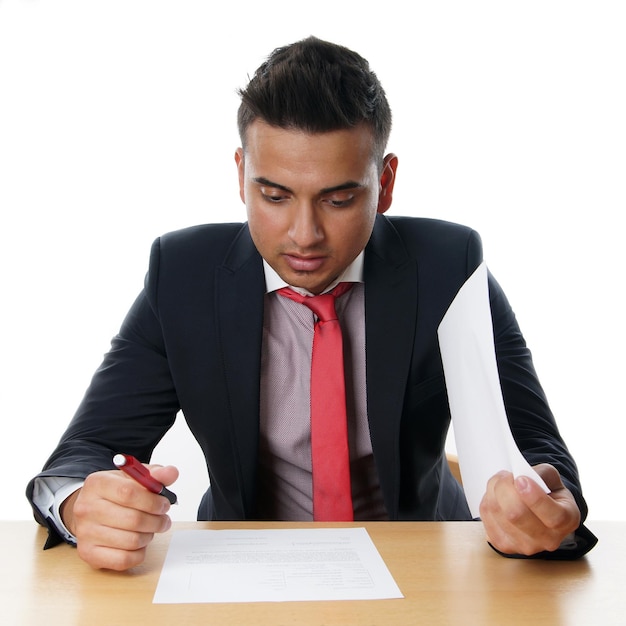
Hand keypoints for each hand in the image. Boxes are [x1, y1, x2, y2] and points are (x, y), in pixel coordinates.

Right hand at [61, 464, 178, 570]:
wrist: (89, 509)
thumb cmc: (115, 493)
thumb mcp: (134, 477)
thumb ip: (155, 475)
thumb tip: (171, 473)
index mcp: (97, 483)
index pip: (129, 493)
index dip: (153, 501)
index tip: (164, 504)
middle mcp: (86, 508)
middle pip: (133, 519)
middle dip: (156, 521)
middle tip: (164, 519)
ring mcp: (85, 533)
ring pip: (131, 541)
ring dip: (149, 536)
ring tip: (151, 529)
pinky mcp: (88, 554)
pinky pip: (123, 560)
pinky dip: (139, 553)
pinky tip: (140, 542)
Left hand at [479, 463, 580, 555]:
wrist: (536, 508)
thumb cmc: (545, 490)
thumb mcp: (550, 476)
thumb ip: (539, 474)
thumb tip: (518, 477)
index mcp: (568, 519)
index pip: (554, 516)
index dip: (535, 498)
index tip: (521, 480)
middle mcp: (549, 539)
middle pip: (516, 514)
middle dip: (505, 487)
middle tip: (507, 476)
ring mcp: (525, 546)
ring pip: (497, 512)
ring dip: (493, 490)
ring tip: (501, 483)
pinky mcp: (503, 545)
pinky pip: (487, 515)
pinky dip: (487, 499)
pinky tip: (496, 496)